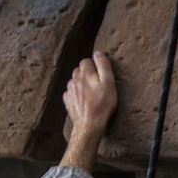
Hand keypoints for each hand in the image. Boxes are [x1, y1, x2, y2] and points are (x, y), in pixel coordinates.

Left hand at [59, 51, 117, 171]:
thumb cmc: (102, 104)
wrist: (90, 124)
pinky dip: (76, 94)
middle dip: (87, 74)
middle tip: (98, 84)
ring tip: (91, 93)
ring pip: (75, 81)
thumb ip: (103, 66)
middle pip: (79, 70)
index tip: (101, 75)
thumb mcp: (109, 83)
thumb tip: (98, 53)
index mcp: (84, 73)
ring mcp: (69, 90)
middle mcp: (74, 79)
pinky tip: (84, 101)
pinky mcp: (68, 101)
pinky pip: (71, 93)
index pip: (86, 61)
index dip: (95, 66)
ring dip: (82, 84)